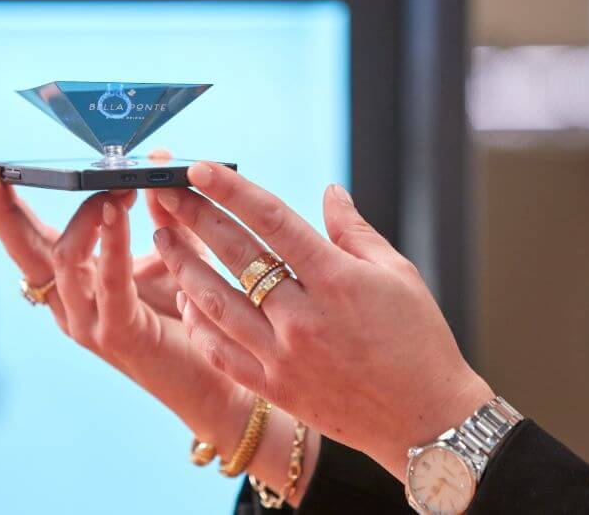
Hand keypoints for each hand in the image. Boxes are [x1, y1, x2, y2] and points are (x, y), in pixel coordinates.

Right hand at [0, 161, 251, 451]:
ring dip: (86, 216)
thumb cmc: (187, 315)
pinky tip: (115, 213)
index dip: (5, 206)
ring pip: (65, 260)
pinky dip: (113, 244)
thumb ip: (163, 210)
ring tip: (113, 188)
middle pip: (24, 250)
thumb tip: (159, 158)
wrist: (217, 381)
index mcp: (73, 283)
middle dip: (2, 209)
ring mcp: (89, 323)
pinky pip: (110, 283)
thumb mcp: (173, 251)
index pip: (29, 238)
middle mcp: (70, 304)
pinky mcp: (119, 335)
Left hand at [152, 162, 493, 481]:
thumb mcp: (399, 274)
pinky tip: (186, 297)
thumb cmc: (418, 341)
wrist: (425, 421)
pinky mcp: (275, 388)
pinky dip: (197, 322)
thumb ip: (354, 231)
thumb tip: (328, 191)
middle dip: (194, 218)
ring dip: (183, 266)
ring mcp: (284, 356)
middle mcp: (303, 316)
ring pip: (215, 303)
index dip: (232, 189)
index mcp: (337, 280)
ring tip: (162, 238)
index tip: (200, 168)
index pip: (272, 220)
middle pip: (235, 255)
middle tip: (165, 193)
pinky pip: (220, 352)